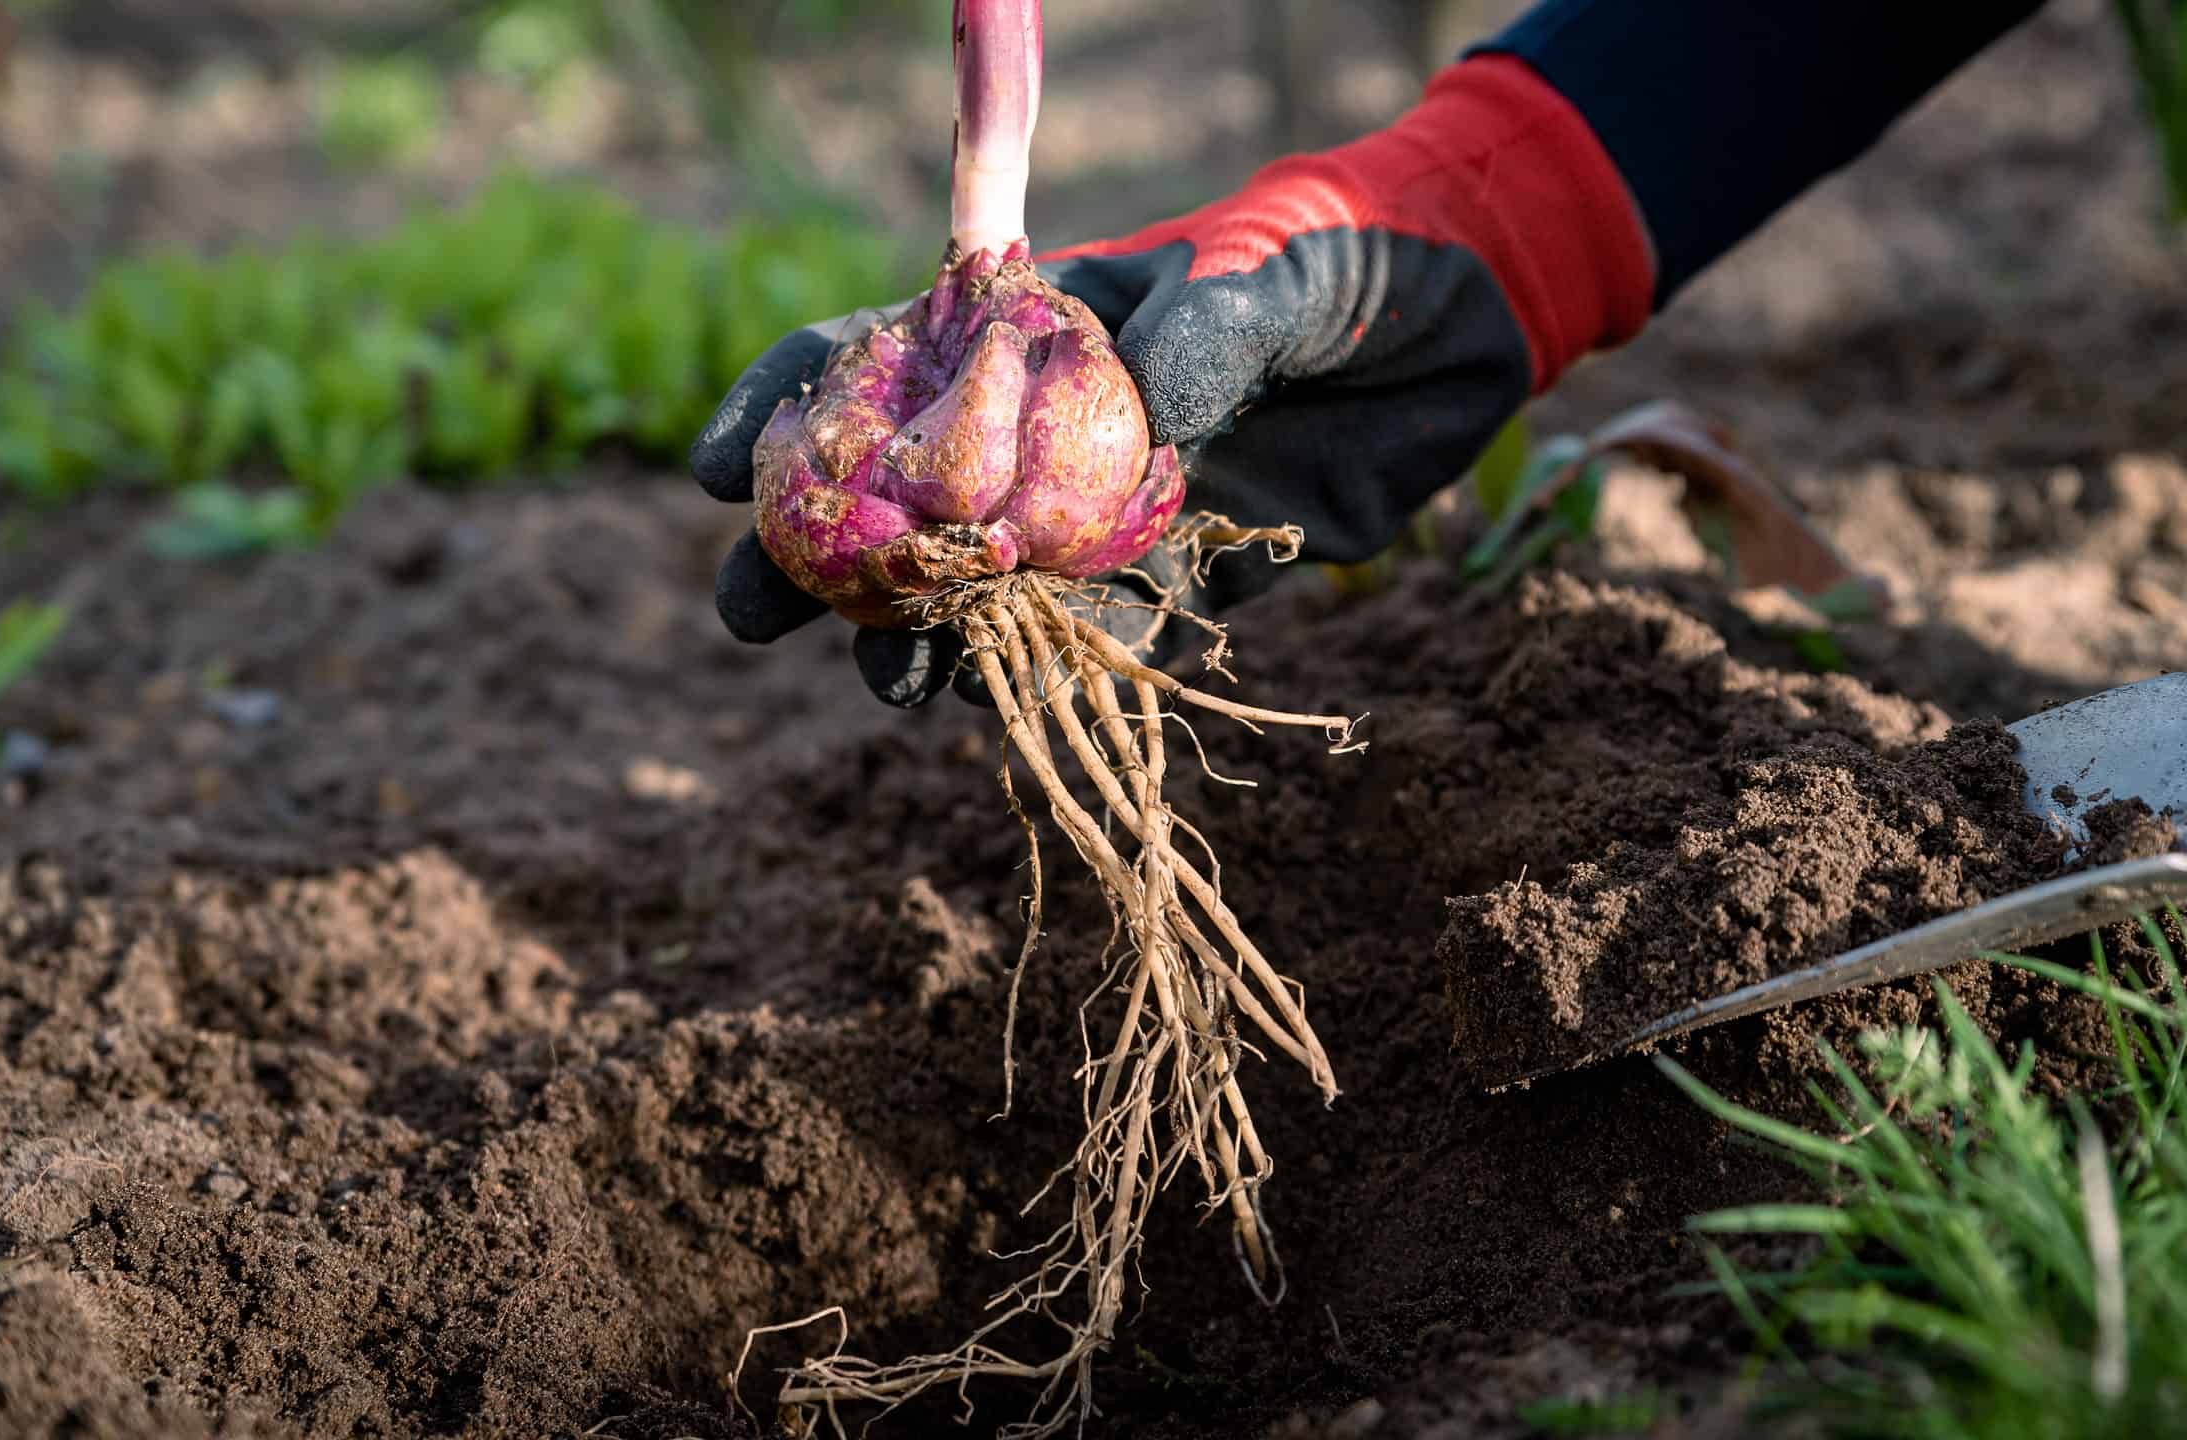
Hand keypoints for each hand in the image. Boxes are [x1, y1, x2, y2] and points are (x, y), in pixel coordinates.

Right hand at [692, 54, 1654, 708]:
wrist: (1465, 323)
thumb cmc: (1352, 259)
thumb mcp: (1279, 274)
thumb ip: (1211, 330)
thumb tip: (1155, 412)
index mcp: (1036, 325)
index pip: (877, 356)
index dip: (788, 409)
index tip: (721, 474)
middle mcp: (1048, 424)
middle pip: (901, 491)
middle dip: (815, 553)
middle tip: (750, 615)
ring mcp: (1107, 507)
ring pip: (986, 584)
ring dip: (924, 637)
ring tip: (889, 687)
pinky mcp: (1185, 572)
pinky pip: (1104, 636)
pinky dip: (1055, 673)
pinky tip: (1004, 709)